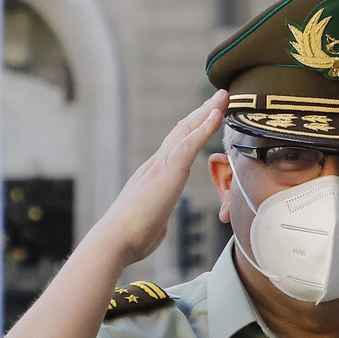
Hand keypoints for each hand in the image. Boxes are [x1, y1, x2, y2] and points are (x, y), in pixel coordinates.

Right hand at [90, 89, 227, 267]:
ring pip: (186, 131)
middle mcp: (155, 164)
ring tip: (223, 97)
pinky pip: (189, 144)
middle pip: (182, 131)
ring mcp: (160, 166)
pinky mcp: (167, 172)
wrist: (115, 240)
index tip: (207, 116)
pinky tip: (217, 114)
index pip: (177, 146)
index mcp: (153, 175)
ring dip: (207, 112)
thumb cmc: (132, 237)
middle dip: (202, 113)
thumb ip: (156, 216)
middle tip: (220, 97)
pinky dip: (204, 128)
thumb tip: (157, 222)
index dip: (193, 130)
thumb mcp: (151, 222)